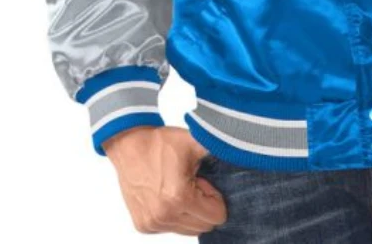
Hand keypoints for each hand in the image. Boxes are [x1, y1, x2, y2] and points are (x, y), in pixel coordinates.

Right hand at [103, 126, 226, 235]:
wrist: (129, 145)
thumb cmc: (161, 143)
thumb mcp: (194, 141)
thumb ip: (219, 147)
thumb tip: (242, 147)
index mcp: (179, 198)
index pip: (217, 216)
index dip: (214, 197)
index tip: (202, 180)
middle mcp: (164, 216)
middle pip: (203, 226)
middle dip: (204, 205)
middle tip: (192, 182)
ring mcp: (152, 223)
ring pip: (188, 230)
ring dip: (190, 211)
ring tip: (180, 187)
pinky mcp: (142, 225)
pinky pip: (171, 229)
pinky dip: (175, 214)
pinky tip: (168, 193)